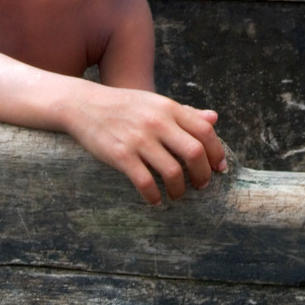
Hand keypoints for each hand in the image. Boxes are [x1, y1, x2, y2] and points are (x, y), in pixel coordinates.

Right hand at [62, 85, 226, 204]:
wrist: (84, 105)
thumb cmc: (125, 106)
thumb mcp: (156, 103)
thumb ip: (185, 112)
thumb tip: (214, 119)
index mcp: (168, 108)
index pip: (205, 131)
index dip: (217, 152)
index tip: (219, 167)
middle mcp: (157, 122)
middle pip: (195, 153)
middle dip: (203, 175)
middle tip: (201, 185)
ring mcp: (139, 139)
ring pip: (173, 172)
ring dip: (179, 190)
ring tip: (176, 194)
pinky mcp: (121, 155)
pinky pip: (146, 183)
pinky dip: (154, 197)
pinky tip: (154, 200)